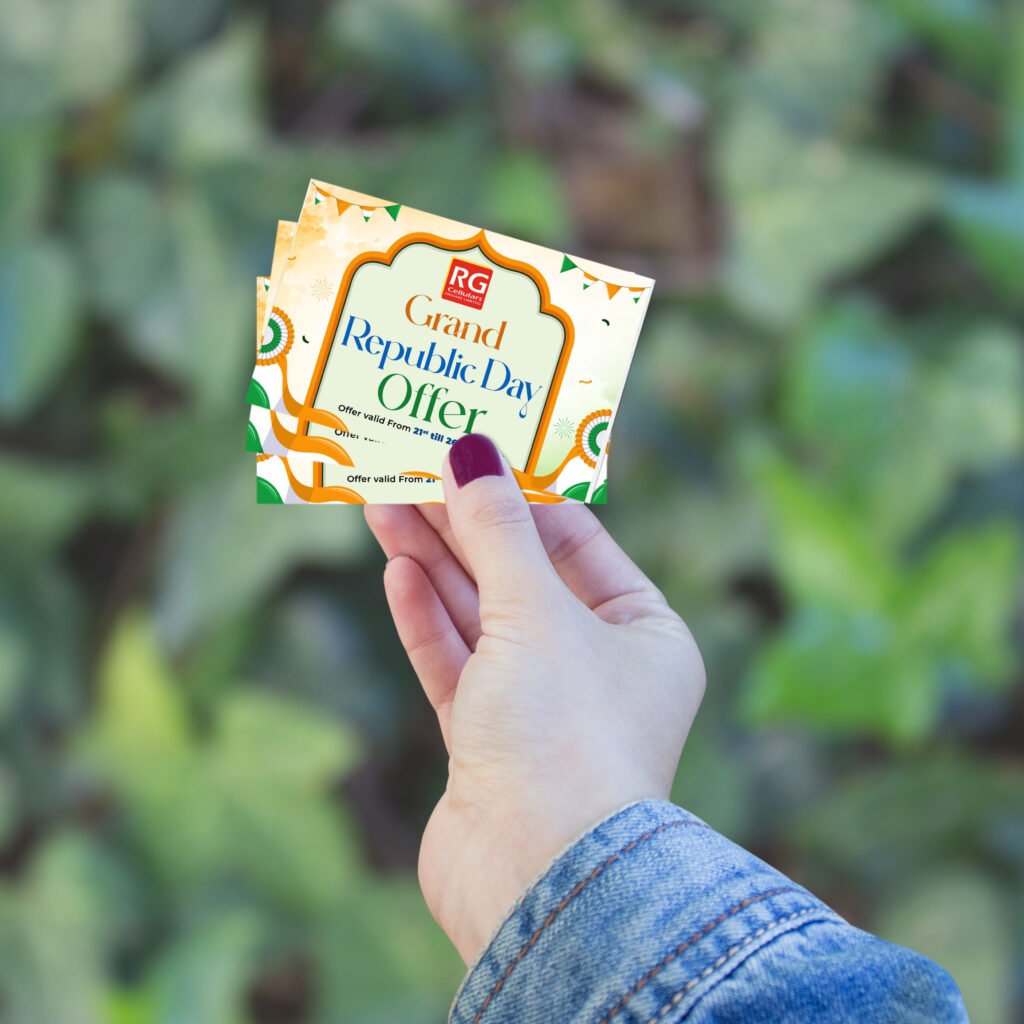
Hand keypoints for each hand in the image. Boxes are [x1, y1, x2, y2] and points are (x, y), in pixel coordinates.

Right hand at [364, 434, 704, 964]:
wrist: (537, 880)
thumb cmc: (565, 732)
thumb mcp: (534, 611)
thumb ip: (498, 531)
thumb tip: (472, 450)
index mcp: (645, 633)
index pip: (579, 540)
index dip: (524, 492)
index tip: (474, 448)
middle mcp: (598, 668)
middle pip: (521, 575)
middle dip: (465, 523)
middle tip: (409, 466)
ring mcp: (541, 708)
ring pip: (480, 617)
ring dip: (433, 562)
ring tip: (384, 503)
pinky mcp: (489, 745)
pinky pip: (456, 665)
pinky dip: (427, 618)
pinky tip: (397, 570)